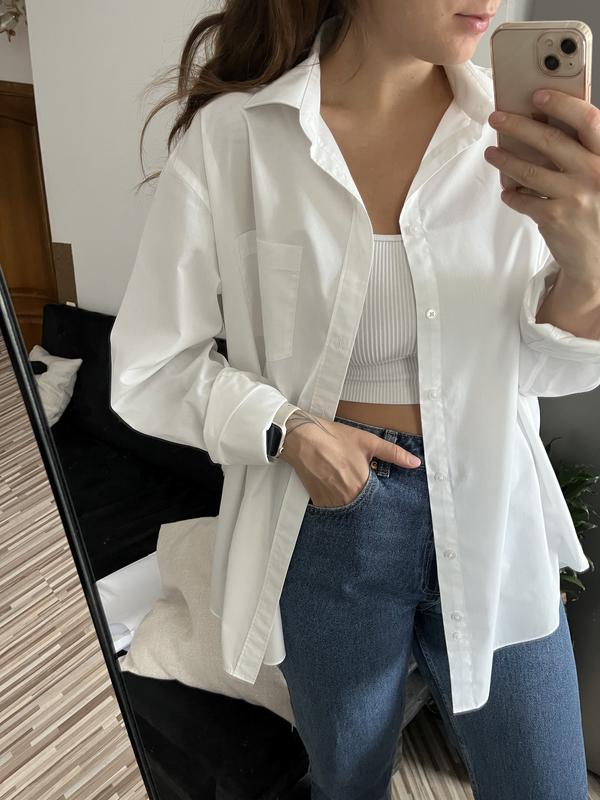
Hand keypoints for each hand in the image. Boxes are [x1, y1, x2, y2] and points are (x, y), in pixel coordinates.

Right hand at [280, 416, 420, 507]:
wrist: (302, 439)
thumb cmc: (333, 439)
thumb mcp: (368, 442)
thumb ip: (393, 454)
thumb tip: (414, 463)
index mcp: (362, 485)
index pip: (380, 503)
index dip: (384, 500)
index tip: (387, 498)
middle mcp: (347, 498)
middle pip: (365, 508)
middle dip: (369, 503)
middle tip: (367, 493)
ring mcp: (331, 502)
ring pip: (349, 510)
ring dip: (353, 504)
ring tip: (351, 489)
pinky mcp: (318, 501)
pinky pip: (333, 509)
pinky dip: (338, 503)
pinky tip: (338, 491)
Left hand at [485, 89, 599, 290]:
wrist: (598, 257)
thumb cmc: (597, 209)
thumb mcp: (599, 177)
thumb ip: (582, 155)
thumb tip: (544, 128)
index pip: (588, 120)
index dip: (562, 104)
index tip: (538, 95)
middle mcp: (594, 173)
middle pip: (550, 141)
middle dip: (518, 126)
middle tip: (497, 117)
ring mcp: (574, 196)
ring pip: (529, 170)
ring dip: (505, 159)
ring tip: (491, 153)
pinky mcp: (555, 217)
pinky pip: (523, 199)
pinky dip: (512, 194)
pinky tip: (507, 192)